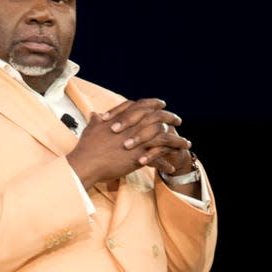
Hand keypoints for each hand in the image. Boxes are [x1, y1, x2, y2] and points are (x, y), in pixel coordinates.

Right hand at [66, 98, 190, 189]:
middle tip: (178, 120)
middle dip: (170, 118)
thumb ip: (96, 120)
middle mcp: (132, 127)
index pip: (141, 105)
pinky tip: (171, 167)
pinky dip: (166, 163)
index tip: (161, 104)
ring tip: (186, 144)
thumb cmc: (86, 147)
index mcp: (121, 118)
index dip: (153, 103)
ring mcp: (137, 141)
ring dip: (177, 141)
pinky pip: (158, 158)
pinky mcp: (138, 156)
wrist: (85, 162)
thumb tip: (94, 114)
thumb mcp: (90, 129)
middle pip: (157, 117)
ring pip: (164, 137)